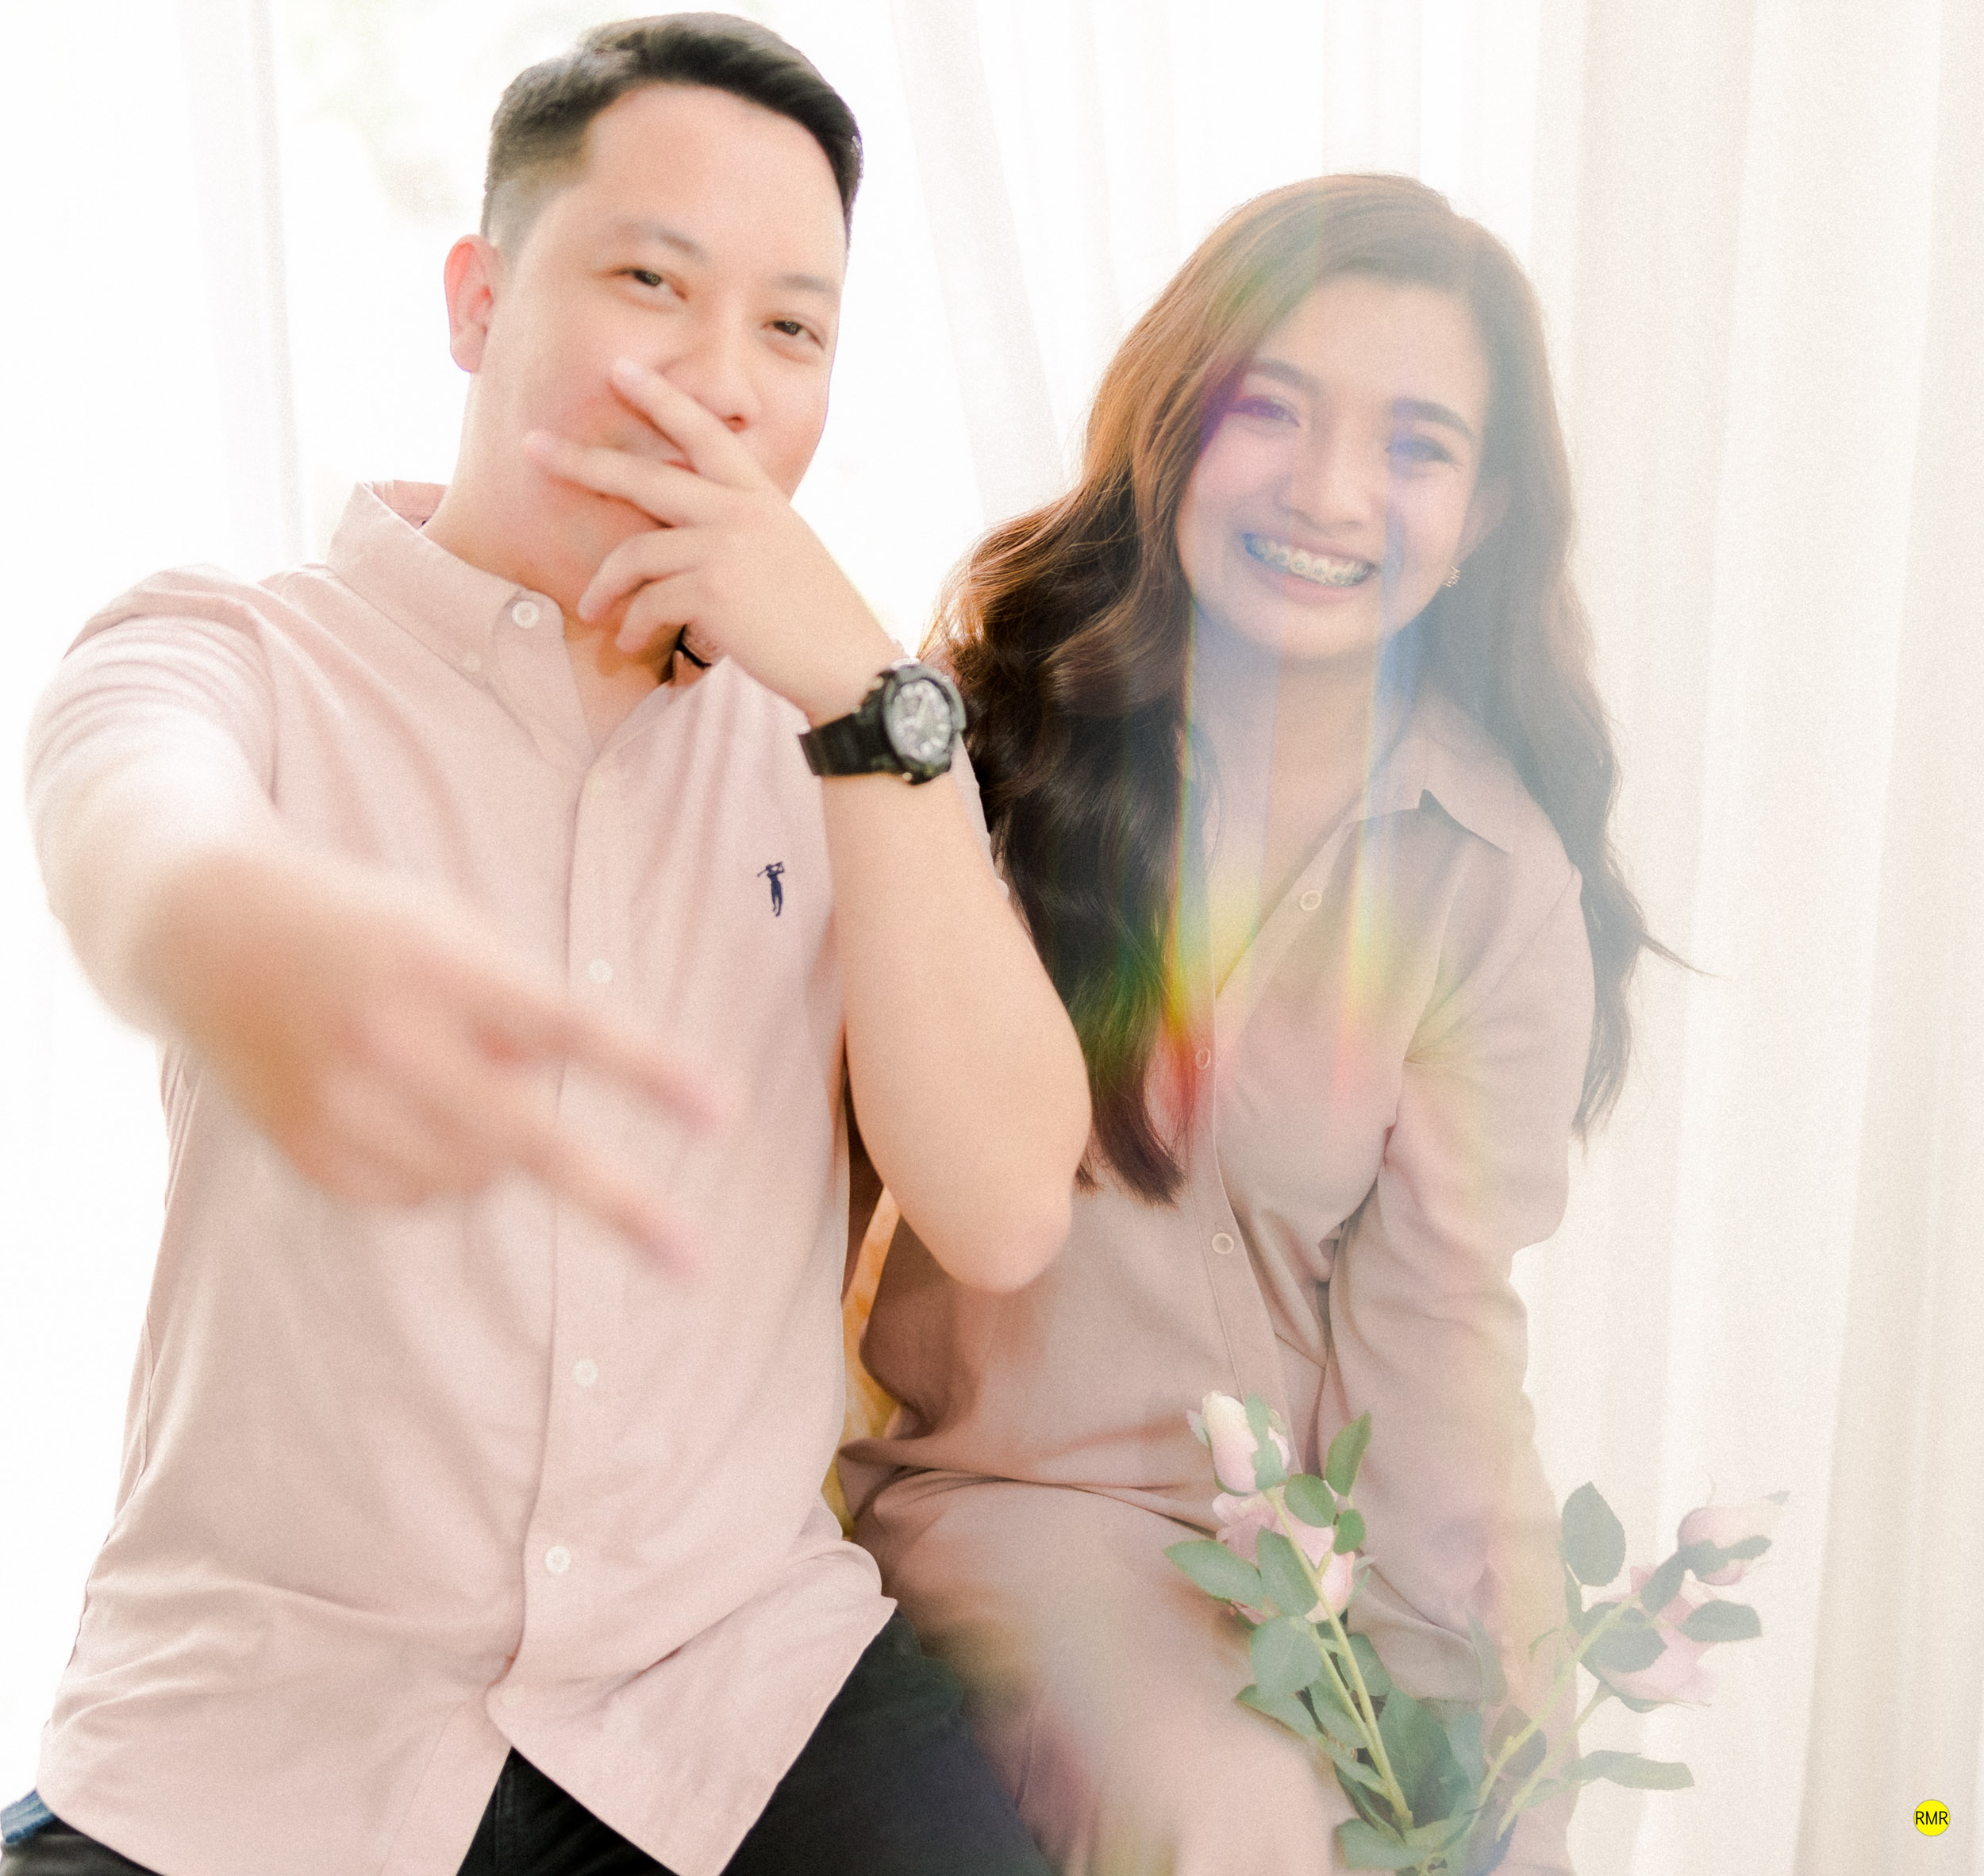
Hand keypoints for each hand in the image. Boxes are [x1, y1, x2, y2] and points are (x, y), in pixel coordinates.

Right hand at [143, 846, 720, 1266]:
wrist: (208, 932)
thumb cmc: (367, 925)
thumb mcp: (450, 928)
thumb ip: (515, 1004)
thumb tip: (557, 1102)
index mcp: (440, 965)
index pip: (568, 1026)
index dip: (649, 1072)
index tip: (722, 1113)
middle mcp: (388, 1040)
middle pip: (527, 1139)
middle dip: (618, 1203)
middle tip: (695, 1264)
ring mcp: (339, 1104)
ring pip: (478, 1177)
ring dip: (496, 1146)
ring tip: (446, 1077)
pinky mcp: (306, 1152)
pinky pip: (419, 1196)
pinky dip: (435, 1164)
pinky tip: (395, 1105)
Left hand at [522, 358, 897, 723]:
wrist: (846, 664)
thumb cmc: (816, 618)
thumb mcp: (784, 551)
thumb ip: (738, 528)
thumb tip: (684, 534)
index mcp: (759, 496)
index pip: (704, 432)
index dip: (661, 397)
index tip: (621, 369)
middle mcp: (740, 511)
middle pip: (645, 476)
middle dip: (582, 461)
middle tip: (532, 447)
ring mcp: (724, 548)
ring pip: (636, 553)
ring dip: (605, 588)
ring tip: (592, 611)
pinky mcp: (712, 592)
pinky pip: (648, 602)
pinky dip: (633, 626)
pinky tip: (631, 645)